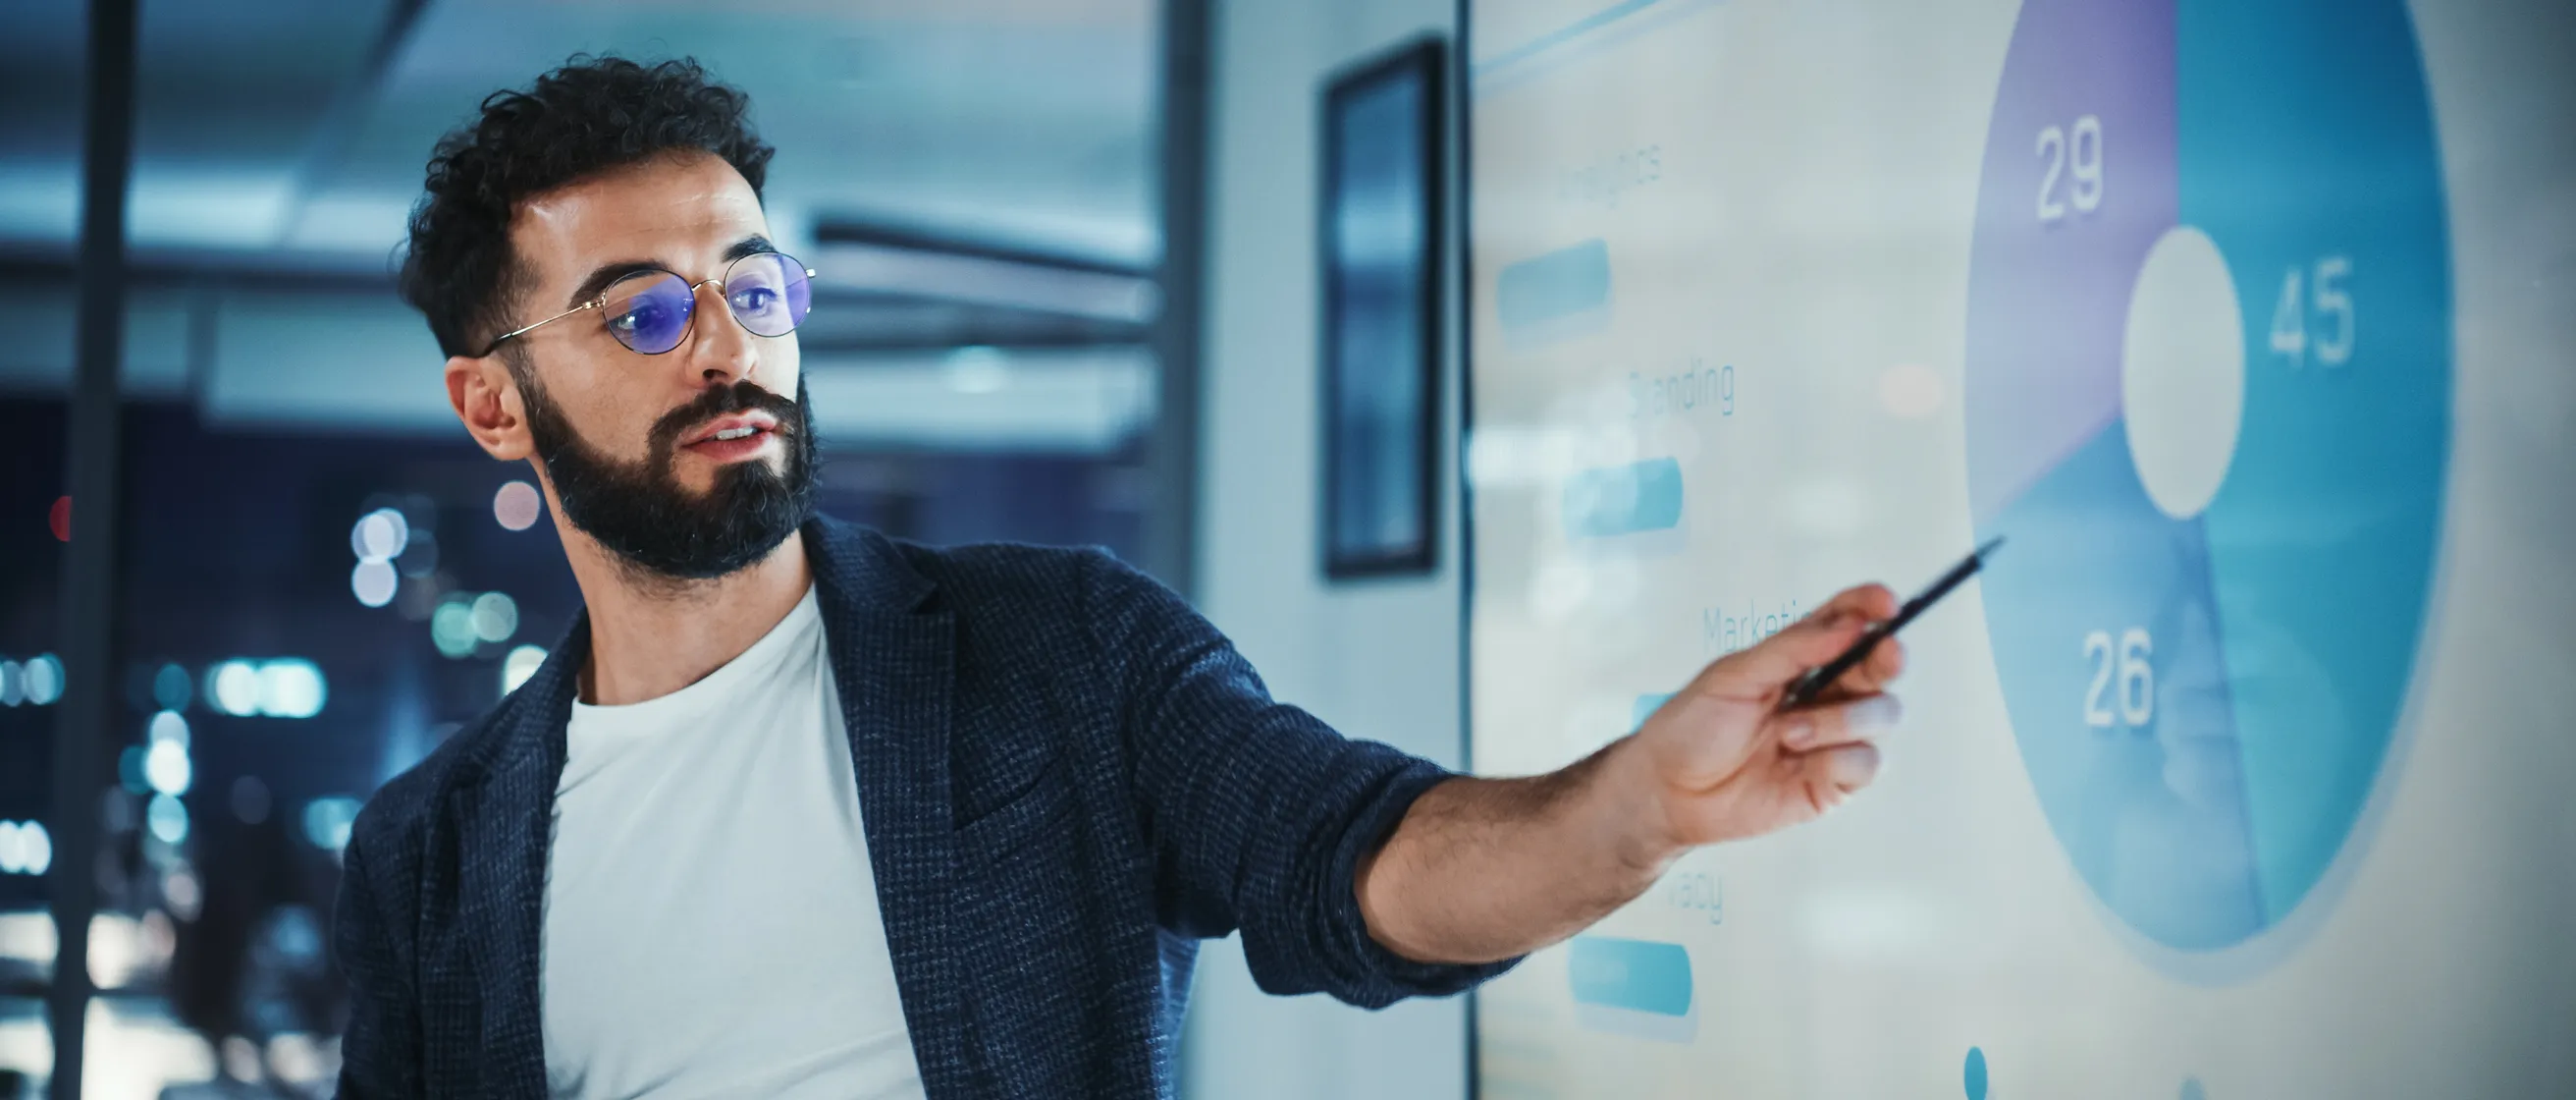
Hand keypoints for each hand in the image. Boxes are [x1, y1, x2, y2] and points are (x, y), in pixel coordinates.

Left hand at [1615, 584, 1905, 860]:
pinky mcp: (1833, 781)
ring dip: (1841, 720)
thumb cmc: (1692, 727)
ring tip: (1789, 733)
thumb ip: (1792, 649)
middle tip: (1885, 652)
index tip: (1886, 603)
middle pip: (1879, 666)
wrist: (1669, 791)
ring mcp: (1832, 738)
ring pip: (1882, 713)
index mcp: (1798, 659)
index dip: (1870, 608)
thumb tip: (1848, 625)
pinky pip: (1867, 762)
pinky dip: (1839, 759)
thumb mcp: (1734, 676)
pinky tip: (1801, 762)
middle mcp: (1824, 693)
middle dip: (1887, 657)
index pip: (1845, 622)